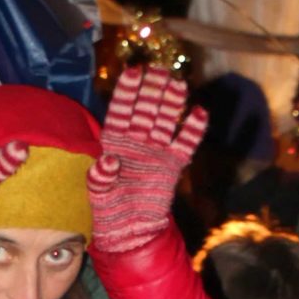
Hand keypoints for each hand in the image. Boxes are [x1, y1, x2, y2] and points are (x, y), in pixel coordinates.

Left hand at [88, 67, 205, 254]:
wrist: (131, 229)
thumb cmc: (109, 208)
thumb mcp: (98, 192)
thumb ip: (100, 176)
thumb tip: (108, 161)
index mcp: (115, 142)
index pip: (121, 110)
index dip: (128, 91)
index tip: (134, 71)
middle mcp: (136, 141)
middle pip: (145, 109)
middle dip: (152, 89)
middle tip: (159, 69)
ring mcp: (156, 151)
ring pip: (165, 120)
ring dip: (171, 102)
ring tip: (178, 83)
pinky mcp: (173, 164)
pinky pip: (185, 142)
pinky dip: (193, 128)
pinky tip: (200, 111)